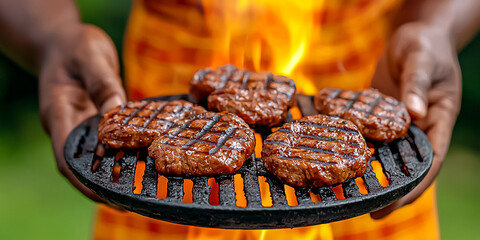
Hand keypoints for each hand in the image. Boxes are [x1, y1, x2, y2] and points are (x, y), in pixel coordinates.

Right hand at [39, 24, 125, 204]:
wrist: (63, 41)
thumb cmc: (75, 46)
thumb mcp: (91, 57)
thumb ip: (103, 84)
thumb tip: (117, 112)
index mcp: (59, 112)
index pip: (67, 155)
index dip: (84, 179)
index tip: (106, 194)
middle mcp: (67, 124)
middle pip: (79, 164)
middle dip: (100, 185)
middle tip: (130, 200)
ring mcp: (78, 124)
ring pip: (92, 157)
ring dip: (110, 174)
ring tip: (137, 188)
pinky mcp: (91, 121)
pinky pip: (103, 143)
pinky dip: (117, 155)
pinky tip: (138, 162)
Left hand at [370, 22, 460, 217]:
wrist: (413, 34)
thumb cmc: (424, 45)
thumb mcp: (421, 60)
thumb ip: (416, 84)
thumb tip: (413, 113)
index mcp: (438, 119)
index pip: (431, 160)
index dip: (416, 185)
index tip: (397, 203)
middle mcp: (418, 127)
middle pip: (407, 164)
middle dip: (391, 188)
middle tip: (369, 209)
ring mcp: (398, 124)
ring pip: (386, 153)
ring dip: (371, 171)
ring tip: (351, 191)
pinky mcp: (380, 116)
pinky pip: (369, 135)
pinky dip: (358, 147)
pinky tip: (340, 158)